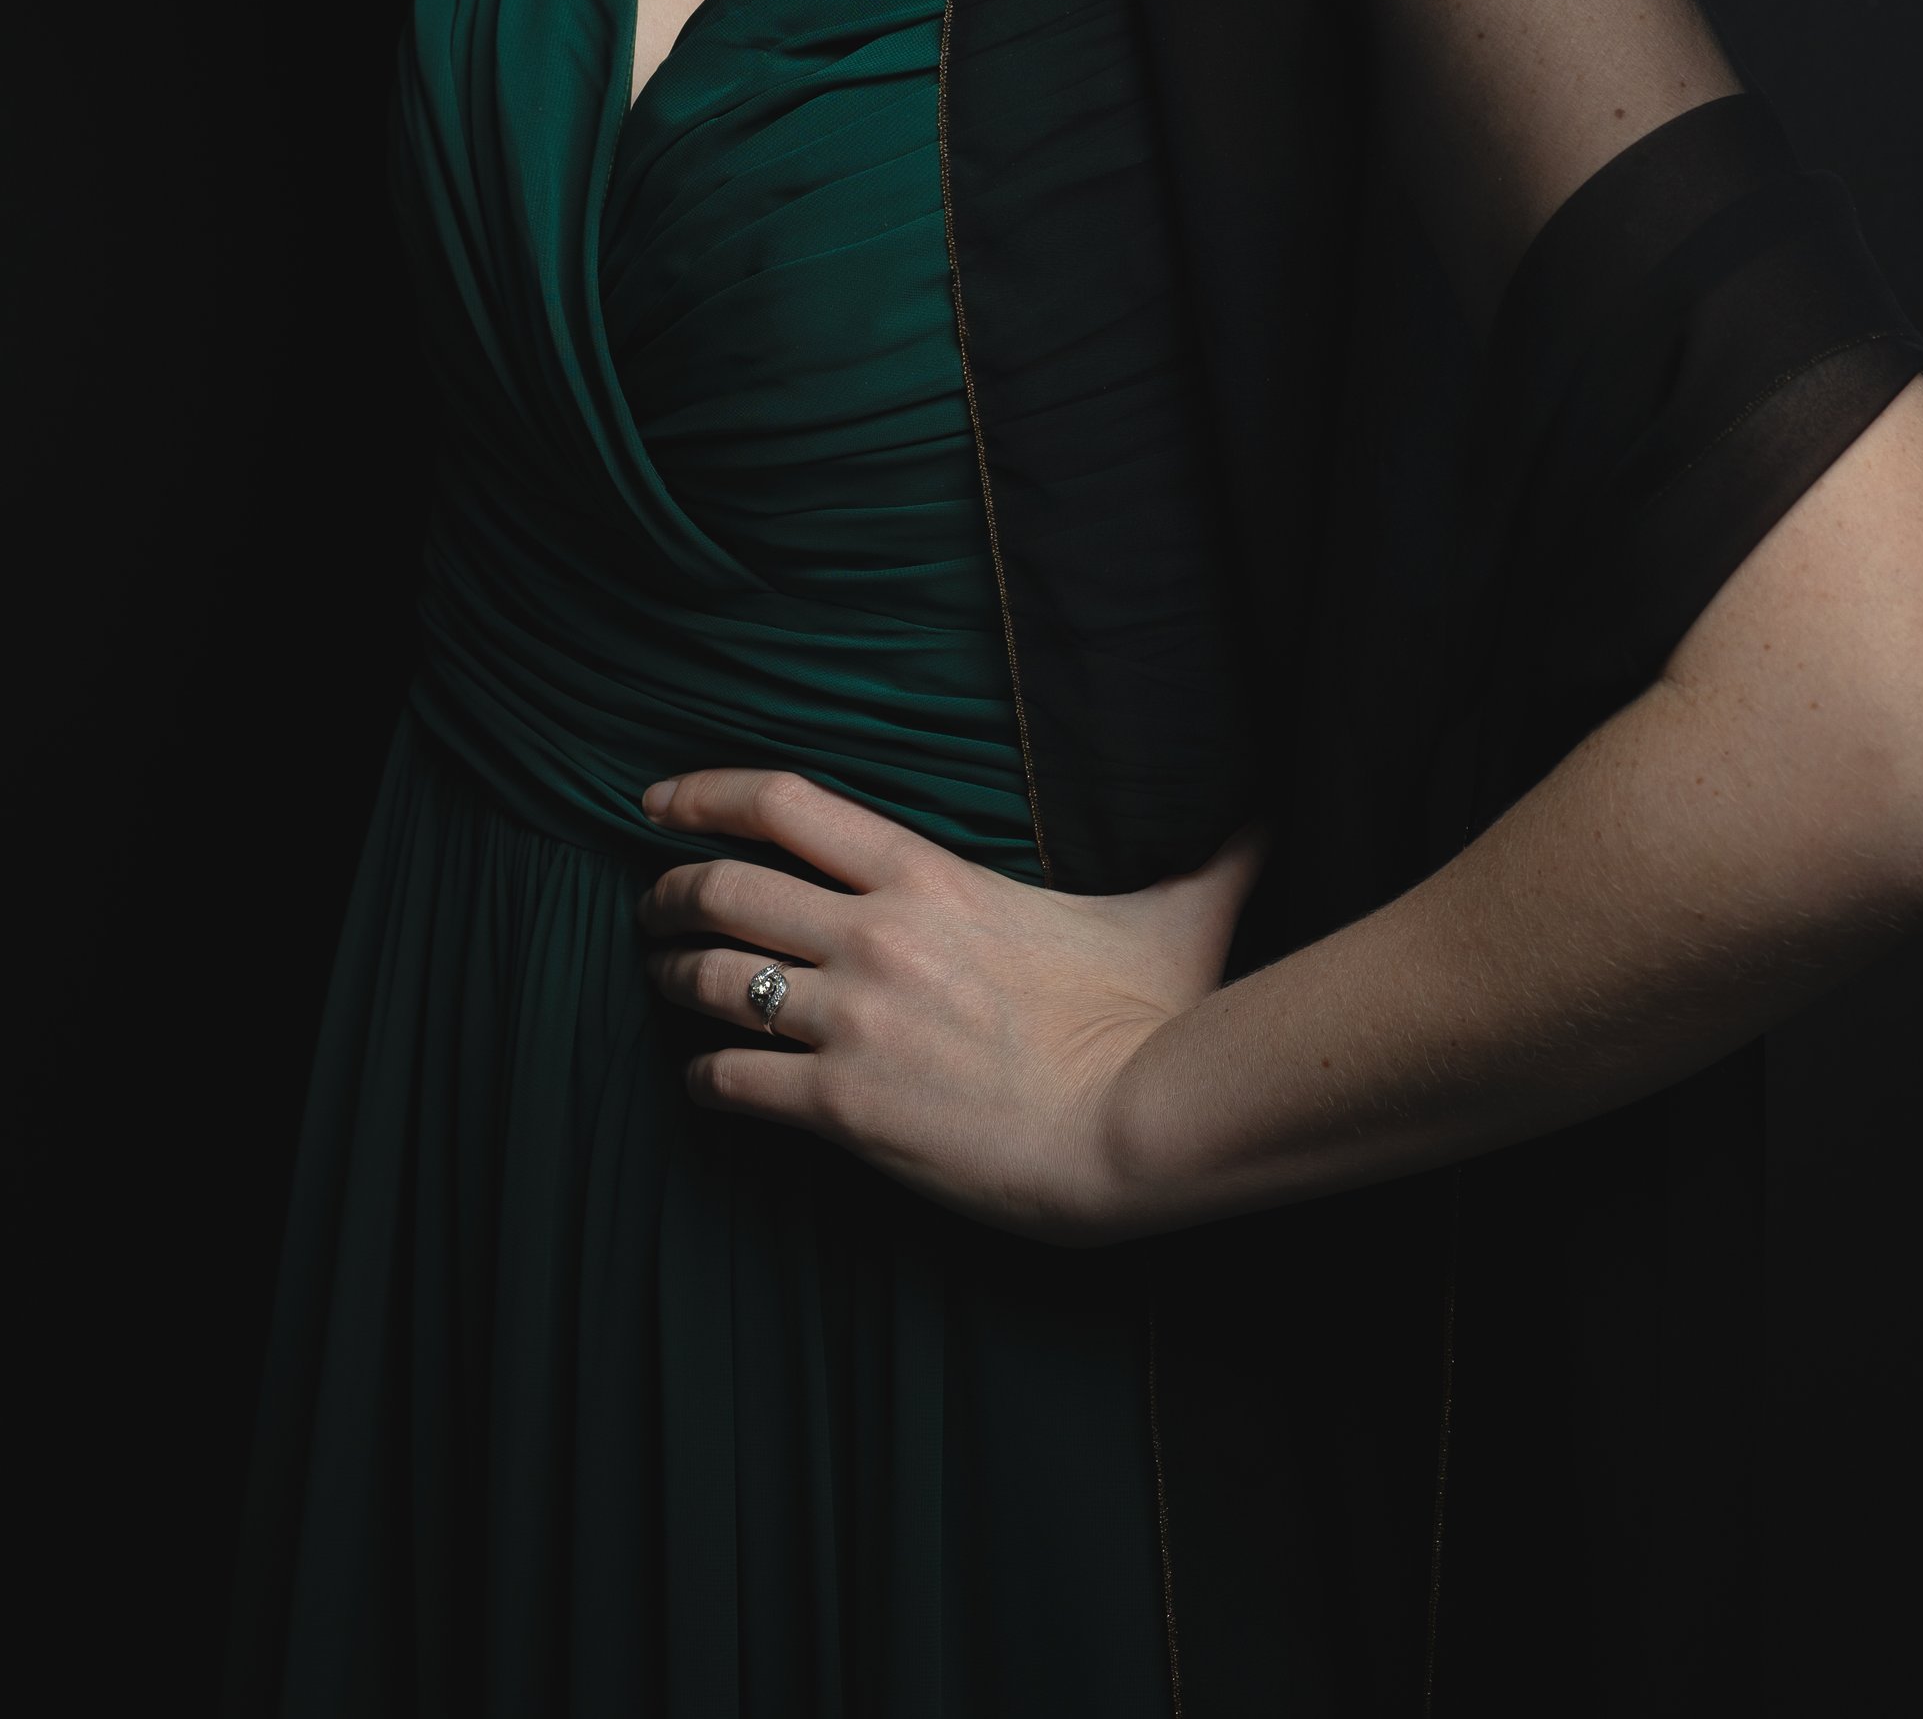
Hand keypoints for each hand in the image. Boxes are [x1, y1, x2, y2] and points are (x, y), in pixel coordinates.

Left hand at [637, 767, 1262, 1241]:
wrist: (1138, 1128)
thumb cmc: (1154, 1019)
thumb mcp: (1177, 911)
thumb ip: (1209, 850)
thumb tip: (1271, 803)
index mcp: (929, 875)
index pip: (784, 803)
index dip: (703, 794)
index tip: (655, 801)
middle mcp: (874, 935)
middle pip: (723, 889)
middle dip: (668, 896)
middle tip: (651, 909)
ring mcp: (852, 1022)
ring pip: (708, 983)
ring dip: (671, 983)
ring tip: (662, 987)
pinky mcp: (843, 1109)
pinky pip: (732, 1081)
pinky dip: (703, 1079)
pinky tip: (704, 1084)